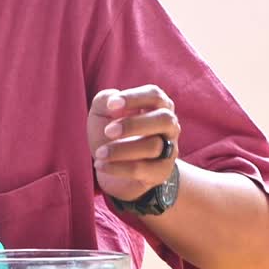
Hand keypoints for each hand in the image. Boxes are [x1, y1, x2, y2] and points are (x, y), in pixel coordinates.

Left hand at [88, 85, 180, 201]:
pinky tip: (100, 165)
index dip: (134, 97)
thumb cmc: (110, 134)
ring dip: (121, 150)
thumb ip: (104, 99)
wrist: (113, 168)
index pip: (155, 95)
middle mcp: (169, 126)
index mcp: (156, 106)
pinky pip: (142, 169)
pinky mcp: (161, 172)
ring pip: (153, 146)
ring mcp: (168, 150)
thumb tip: (112, 99)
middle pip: (165, 119)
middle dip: (133, 124)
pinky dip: (118, 167)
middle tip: (108, 131)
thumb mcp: (101, 113)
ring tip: (99, 153)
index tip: (110, 105)